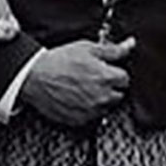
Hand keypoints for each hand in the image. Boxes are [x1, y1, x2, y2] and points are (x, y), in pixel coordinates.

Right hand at [19, 37, 135, 127]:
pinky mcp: (80, 120)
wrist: (35, 77)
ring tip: (83, 87)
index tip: (105, 70)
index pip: (125, 78)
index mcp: (106, 77)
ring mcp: (91, 111)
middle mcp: (102, 97)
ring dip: (100, 99)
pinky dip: (87, 109)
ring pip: (106, 107)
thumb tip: (129, 44)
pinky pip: (92, 117)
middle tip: (94, 78)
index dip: (115, 72)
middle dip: (110, 87)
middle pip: (118, 94)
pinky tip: (76, 97)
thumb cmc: (58, 61)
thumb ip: (113, 49)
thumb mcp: (87, 48)